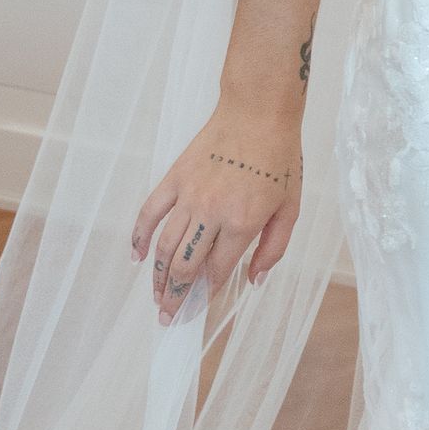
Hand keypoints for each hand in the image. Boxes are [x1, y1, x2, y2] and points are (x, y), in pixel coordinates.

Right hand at [130, 109, 302, 325]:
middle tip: (168, 317)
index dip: (205, 296)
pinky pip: (149, 213)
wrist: (258, 112)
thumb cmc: (279, 159)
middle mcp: (211, 213)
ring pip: (164, 246)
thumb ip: (274, 249)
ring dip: (157, 277)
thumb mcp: (291, 208)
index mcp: (242, 223)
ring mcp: (189, 196)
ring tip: (156, 297)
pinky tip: (137, 258)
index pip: (217, 272)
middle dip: (174, 297)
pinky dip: (140, 237)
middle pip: (184, 266)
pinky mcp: (174, 178)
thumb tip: (255, 281)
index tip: (196, 312)